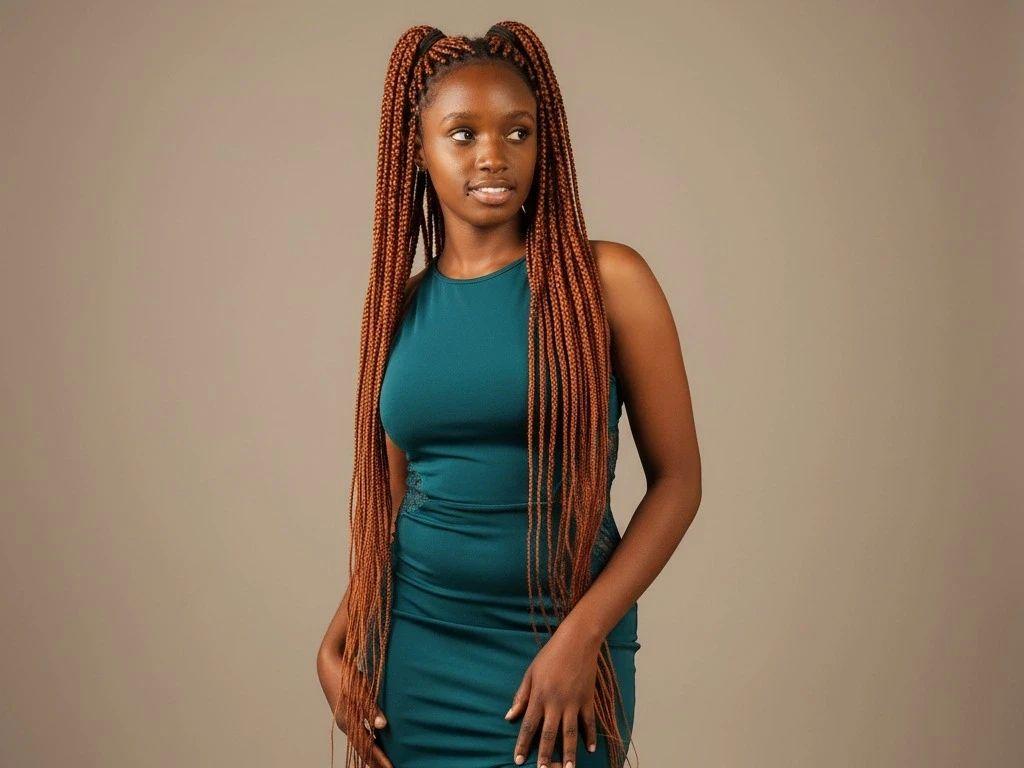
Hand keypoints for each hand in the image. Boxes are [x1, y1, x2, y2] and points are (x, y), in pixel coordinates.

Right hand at [322, 652, 393, 767]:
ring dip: (372, 753)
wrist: (330, 662)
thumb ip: (371, 709)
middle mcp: (347, 724)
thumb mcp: (359, 692)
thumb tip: (382, 727)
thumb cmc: (346, 676)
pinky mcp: (349, 712)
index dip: (380, 759)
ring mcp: (347, 719)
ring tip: (382, 763)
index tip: (391, 767)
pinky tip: (376, 743)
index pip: (367, 747)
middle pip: (363, 749)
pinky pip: (361, 733)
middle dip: (376, 761)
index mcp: (349, 722)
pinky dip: (369, 742)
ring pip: (362, 742)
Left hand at [503, 624, 601, 767]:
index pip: (529, 725)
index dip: (523, 744)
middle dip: (545, 755)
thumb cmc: (550, 655)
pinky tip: (590, 749)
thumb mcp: (530, 672)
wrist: (577, 641)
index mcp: (539, 696)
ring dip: (568, 753)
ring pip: (570, 733)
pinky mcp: (588, 699)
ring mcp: (573, 702)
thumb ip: (521, 696)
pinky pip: (589, 722)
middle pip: (549, 734)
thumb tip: (510, 716)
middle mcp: (556, 702)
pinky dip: (590, 736)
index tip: (518, 760)